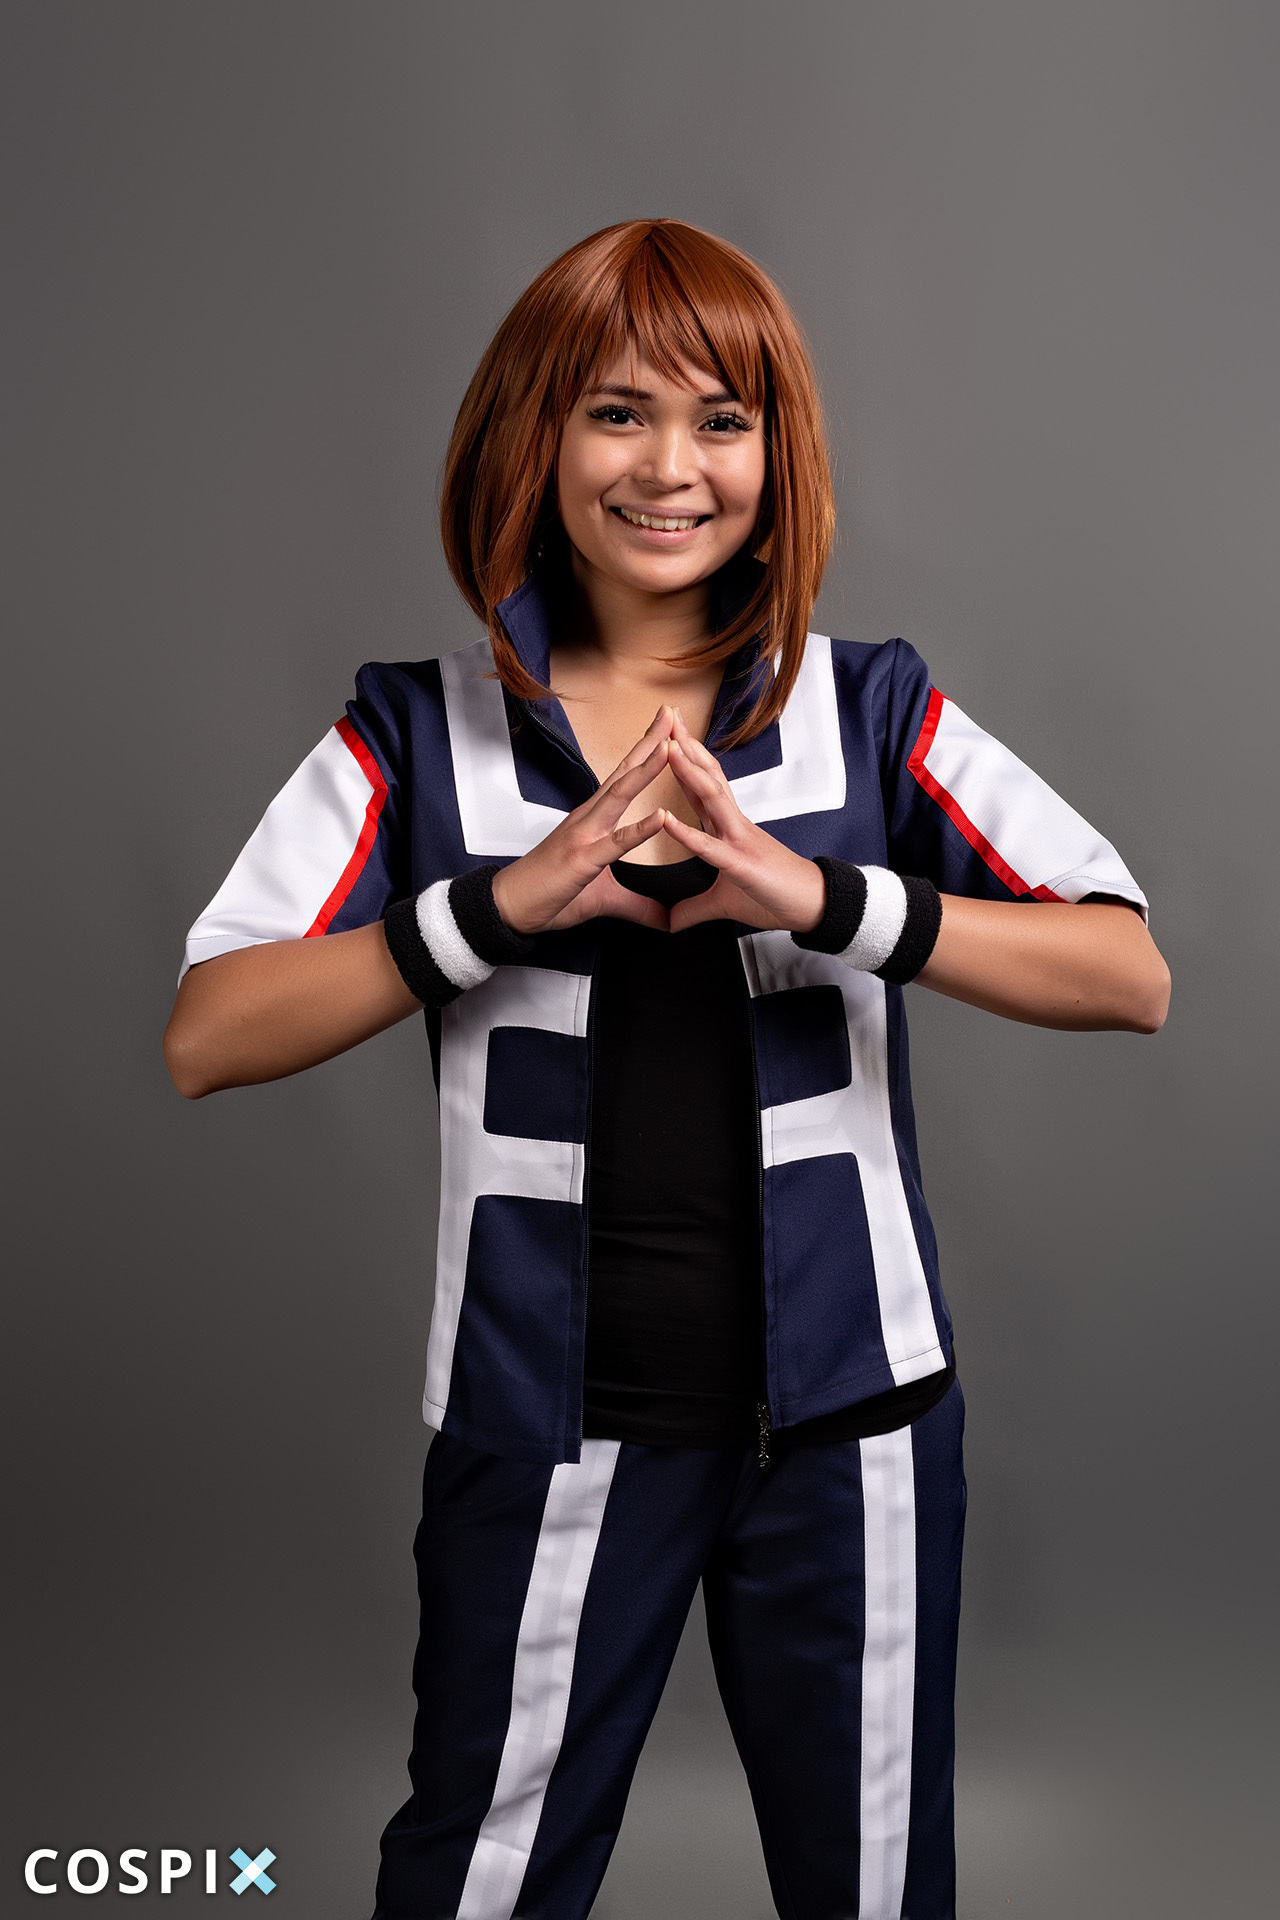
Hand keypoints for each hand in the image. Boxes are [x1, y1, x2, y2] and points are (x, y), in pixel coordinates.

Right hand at [490, 708, 676, 933]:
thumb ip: (637, 905)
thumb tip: (665, 920)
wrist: (511, 909)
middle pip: (625, 772)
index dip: (646, 751)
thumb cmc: (551, 895)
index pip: (625, 778)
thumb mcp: (605, 900)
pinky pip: (616, 843)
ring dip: (646, 769)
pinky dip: (640, 828)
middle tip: (672, 711)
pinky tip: (661, 814)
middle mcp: (589, 818)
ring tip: (671, 745)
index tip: (668, 726)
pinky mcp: (582, 859)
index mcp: (594, 820)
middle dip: (650, 741)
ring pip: (620, 795)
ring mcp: (584, 835)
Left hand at [660, 710, 825, 933]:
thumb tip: (670, 922)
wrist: (814, 908)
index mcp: (727, 828)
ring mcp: (739, 840)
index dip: (684, 760)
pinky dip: (686, 832)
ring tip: (666, 746)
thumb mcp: (723, 905)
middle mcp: (732, 825)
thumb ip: (694, 908)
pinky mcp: (742, 864)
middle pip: (706, 777)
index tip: (666, 735)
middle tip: (665, 716)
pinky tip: (664, 818)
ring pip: (711, 797)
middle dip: (685, 747)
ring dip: (687, 771)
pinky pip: (709, 846)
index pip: (702, 786)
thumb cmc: (774, 897)